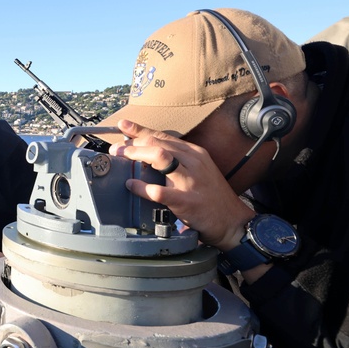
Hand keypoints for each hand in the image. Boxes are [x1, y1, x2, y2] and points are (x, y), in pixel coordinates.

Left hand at [109, 119, 253, 250]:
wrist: (233, 221)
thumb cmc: (211, 197)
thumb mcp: (198, 171)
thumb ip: (177, 161)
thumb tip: (147, 154)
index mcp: (195, 153)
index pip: (163, 136)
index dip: (140, 130)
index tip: (123, 125)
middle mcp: (194, 162)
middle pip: (158, 144)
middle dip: (133, 144)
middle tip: (116, 149)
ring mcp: (191, 181)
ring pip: (160, 158)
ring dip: (136, 155)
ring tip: (122, 159)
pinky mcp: (187, 201)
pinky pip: (159, 191)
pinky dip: (141, 187)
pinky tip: (131, 185)